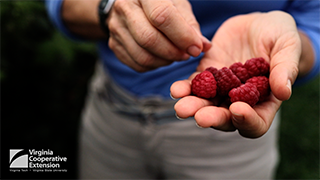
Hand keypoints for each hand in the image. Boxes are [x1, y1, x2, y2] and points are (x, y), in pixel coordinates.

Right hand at [107, 0, 210, 71]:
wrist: (130, 4)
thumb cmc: (159, 3)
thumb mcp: (177, 4)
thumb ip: (190, 25)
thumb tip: (205, 46)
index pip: (162, 16)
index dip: (182, 36)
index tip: (196, 48)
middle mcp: (124, 7)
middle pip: (149, 39)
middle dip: (173, 52)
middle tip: (187, 54)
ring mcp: (116, 27)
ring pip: (142, 56)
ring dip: (165, 61)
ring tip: (176, 55)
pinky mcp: (114, 44)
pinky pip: (137, 64)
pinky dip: (155, 65)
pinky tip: (163, 57)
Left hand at [170, 11, 300, 137]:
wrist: (257, 23)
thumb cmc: (279, 36)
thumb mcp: (287, 47)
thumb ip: (285, 69)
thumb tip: (284, 92)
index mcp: (264, 101)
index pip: (256, 123)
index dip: (247, 121)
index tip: (237, 108)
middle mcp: (240, 100)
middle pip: (226, 118)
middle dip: (213, 118)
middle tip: (200, 117)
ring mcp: (221, 89)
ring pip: (206, 105)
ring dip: (194, 107)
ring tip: (181, 106)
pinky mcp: (206, 75)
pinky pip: (194, 86)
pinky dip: (185, 89)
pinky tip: (176, 89)